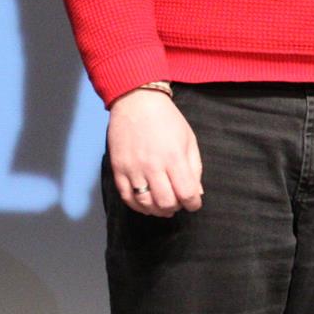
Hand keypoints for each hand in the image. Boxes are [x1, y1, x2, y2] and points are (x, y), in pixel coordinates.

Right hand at [106, 87, 201, 216]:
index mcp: (174, 158)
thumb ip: (194, 168)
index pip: (186, 193)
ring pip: (145, 203)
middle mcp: (153, 166)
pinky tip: (146, 205)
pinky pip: (126, 197)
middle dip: (175, 208)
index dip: (193, 204)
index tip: (194, 203)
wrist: (137, 103)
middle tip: (178, 204)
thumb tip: (196, 193)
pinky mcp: (118, 169)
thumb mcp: (189, 140)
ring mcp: (133, 169)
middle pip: (165, 202)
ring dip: (157, 210)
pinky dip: (137, 206)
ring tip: (163, 207)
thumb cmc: (168, 120)